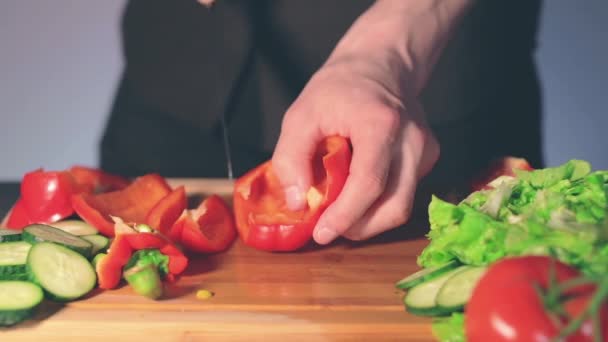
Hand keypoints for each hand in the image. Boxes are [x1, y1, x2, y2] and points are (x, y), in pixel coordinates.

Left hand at [271, 57, 439, 244]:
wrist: (379, 65)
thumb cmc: (338, 89)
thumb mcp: (301, 114)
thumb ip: (291, 158)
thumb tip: (298, 203)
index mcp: (380, 124)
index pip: (369, 183)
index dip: (345, 215)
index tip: (322, 233)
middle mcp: (412, 139)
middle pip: (395, 205)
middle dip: (359, 227)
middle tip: (329, 228)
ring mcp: (425, 149)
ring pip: (403, 206)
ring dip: (370, 220)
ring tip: (341, 214)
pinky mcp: (428, 157)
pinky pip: (405, 193)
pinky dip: (380, 204)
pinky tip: (358, 193)